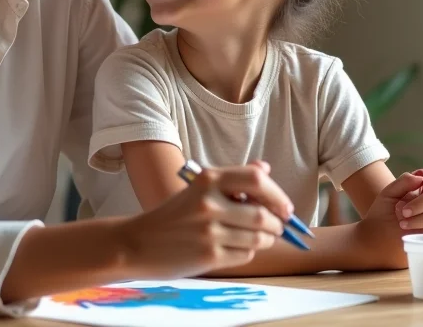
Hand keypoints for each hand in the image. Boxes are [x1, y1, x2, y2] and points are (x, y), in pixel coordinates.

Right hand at [120, 163, 290, 278]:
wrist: (138, 242)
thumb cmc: (172, 215)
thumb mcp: (197, 188)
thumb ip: (232, 179)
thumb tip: (265, 167)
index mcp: (207, 179)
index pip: (257, 179)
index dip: (277, 194)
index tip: (284, 207)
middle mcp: (209, 202)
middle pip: (263, 213)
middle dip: (277, 224)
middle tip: (276, 227)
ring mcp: (210, 230)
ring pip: (259, 238)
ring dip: (265, 240)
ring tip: (255, 238)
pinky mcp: (210, 255)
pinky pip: (246, 254)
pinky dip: (247, 252)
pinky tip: (234, 248)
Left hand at [355, 171, 422, 269]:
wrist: (379, 234)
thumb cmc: (384, 211)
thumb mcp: (389, 192)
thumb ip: (404, 182)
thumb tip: (422, 177)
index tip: (412, 193)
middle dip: (419, 206)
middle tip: (402, 212)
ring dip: (418, 220)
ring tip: (402, 223)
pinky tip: (412, 231)